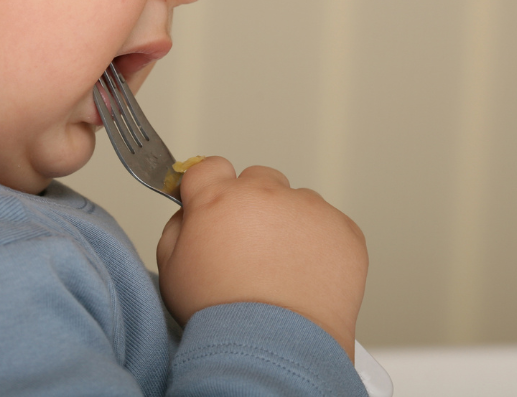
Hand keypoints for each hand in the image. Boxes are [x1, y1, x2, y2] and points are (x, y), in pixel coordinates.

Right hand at [155, 157, 367, 359]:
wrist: (276, 349)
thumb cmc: (224, 318)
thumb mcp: (172, 271)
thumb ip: (176, 228)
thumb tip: (188, 213)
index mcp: (219, 199)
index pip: (210, 167)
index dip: (209, 187)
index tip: (213, 204)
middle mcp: (266, 195)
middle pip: (258, 180)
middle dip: (253, 205)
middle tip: (251, 246)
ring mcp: (310, 210)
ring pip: (296, 203)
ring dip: (289, 224)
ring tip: (283, 270)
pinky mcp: (344, 231)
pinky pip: (330, 226)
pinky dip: (321, 245)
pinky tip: (307, 277)